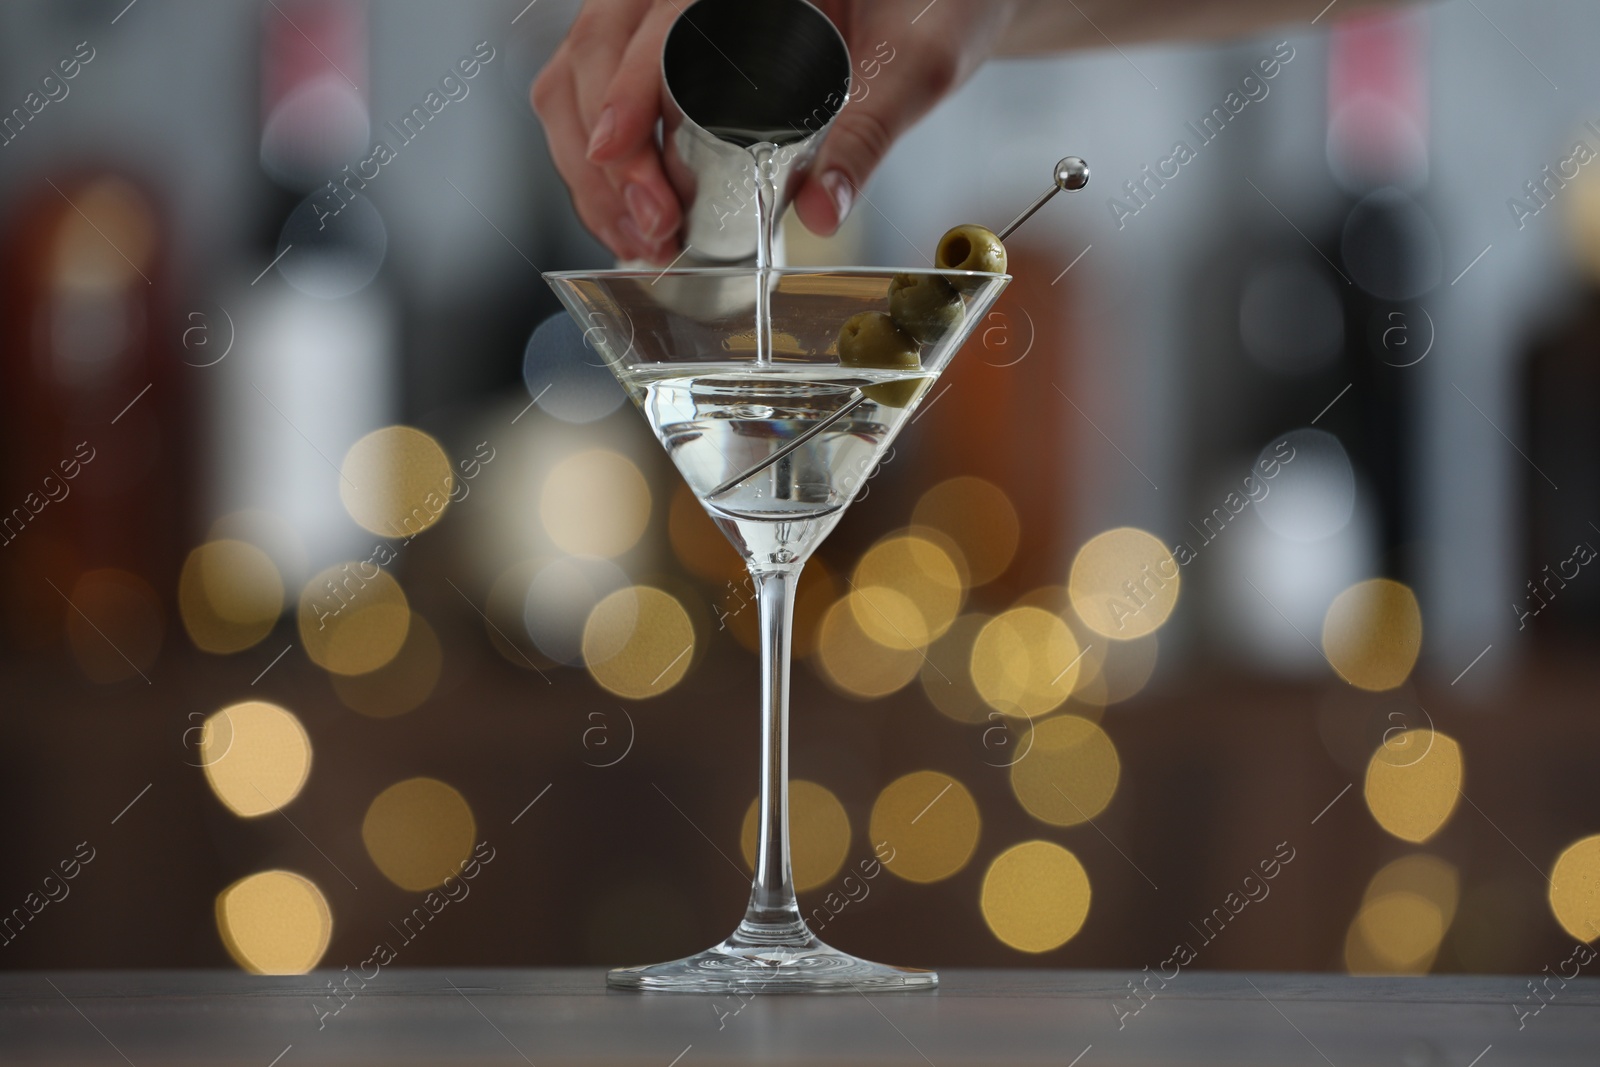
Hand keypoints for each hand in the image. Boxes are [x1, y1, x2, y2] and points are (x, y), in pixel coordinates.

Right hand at [531, 0, 1019, 263]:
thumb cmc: (934, 5)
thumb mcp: (918, 63)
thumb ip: (869, 133)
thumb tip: (821, 209)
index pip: (662, 20)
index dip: (627, 86)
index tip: (617, 150)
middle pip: (597, 49)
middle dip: (604, 151)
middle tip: (649, 226)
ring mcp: (668, 8)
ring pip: (579, 73)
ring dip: (593, 166)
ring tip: (639, 236)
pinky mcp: (664, 45)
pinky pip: (598, 91)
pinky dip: (602, 161)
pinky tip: (634, 216)